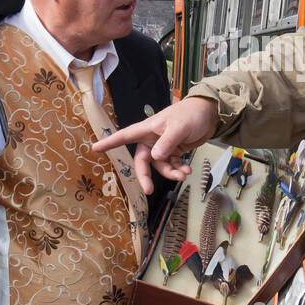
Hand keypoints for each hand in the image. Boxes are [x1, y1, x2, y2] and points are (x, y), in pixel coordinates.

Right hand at [94, 96, 219, 194]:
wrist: (209, 114)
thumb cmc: (191, 114)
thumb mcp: (179, 127)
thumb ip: (166, 142)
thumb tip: (154, 157)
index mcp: (148, 129)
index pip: (125, 136)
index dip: (110, 142)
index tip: (95, 148)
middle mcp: (152, 139)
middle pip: (142, 161)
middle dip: (146, 176)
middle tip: (149, 189)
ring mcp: (163, 146)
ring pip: (160, 166)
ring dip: (170, 173)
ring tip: (184, 174)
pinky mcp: (174, 151)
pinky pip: (171, 165)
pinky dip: (178, 170)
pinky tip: (187, 170)